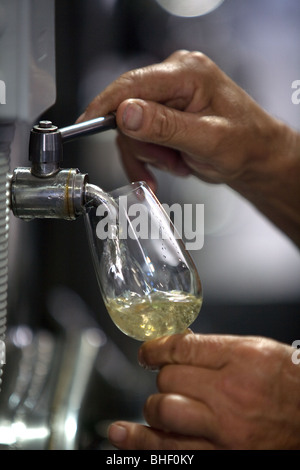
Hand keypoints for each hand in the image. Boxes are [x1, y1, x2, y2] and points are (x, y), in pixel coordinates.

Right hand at [77, 50, 299, 246]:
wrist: (256, 157)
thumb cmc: (245, 144)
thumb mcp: (207, 140)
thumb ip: (165, 126)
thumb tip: (126, 113)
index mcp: (187, 74)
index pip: (133, 83)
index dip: (105, 105)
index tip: (85, 124)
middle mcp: (175, 79)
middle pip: (128, 110)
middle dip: (143, 146)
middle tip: (166, 164)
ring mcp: (169, 96)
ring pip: (132, 129)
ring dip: (150, 155)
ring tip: (177, 165)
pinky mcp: (165, 113)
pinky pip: (141, 136)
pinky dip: (151, 158)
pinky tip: (172, 164)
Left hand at [108, 333, 299, 448]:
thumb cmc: (288, 380)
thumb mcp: (255, 350)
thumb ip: (214, 348)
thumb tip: (177, 344)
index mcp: (239, 358)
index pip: (180, 348)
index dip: (154, 348)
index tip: (147, 352)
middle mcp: (229, 393)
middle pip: (168, 379)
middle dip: (162, 377)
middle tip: (169, 379)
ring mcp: (224, 429)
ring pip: (163, 412)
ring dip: (153, 407)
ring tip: (155, 405)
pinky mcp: (222, 455)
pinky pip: (172, 450)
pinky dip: (144, 443)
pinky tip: (123, 437)